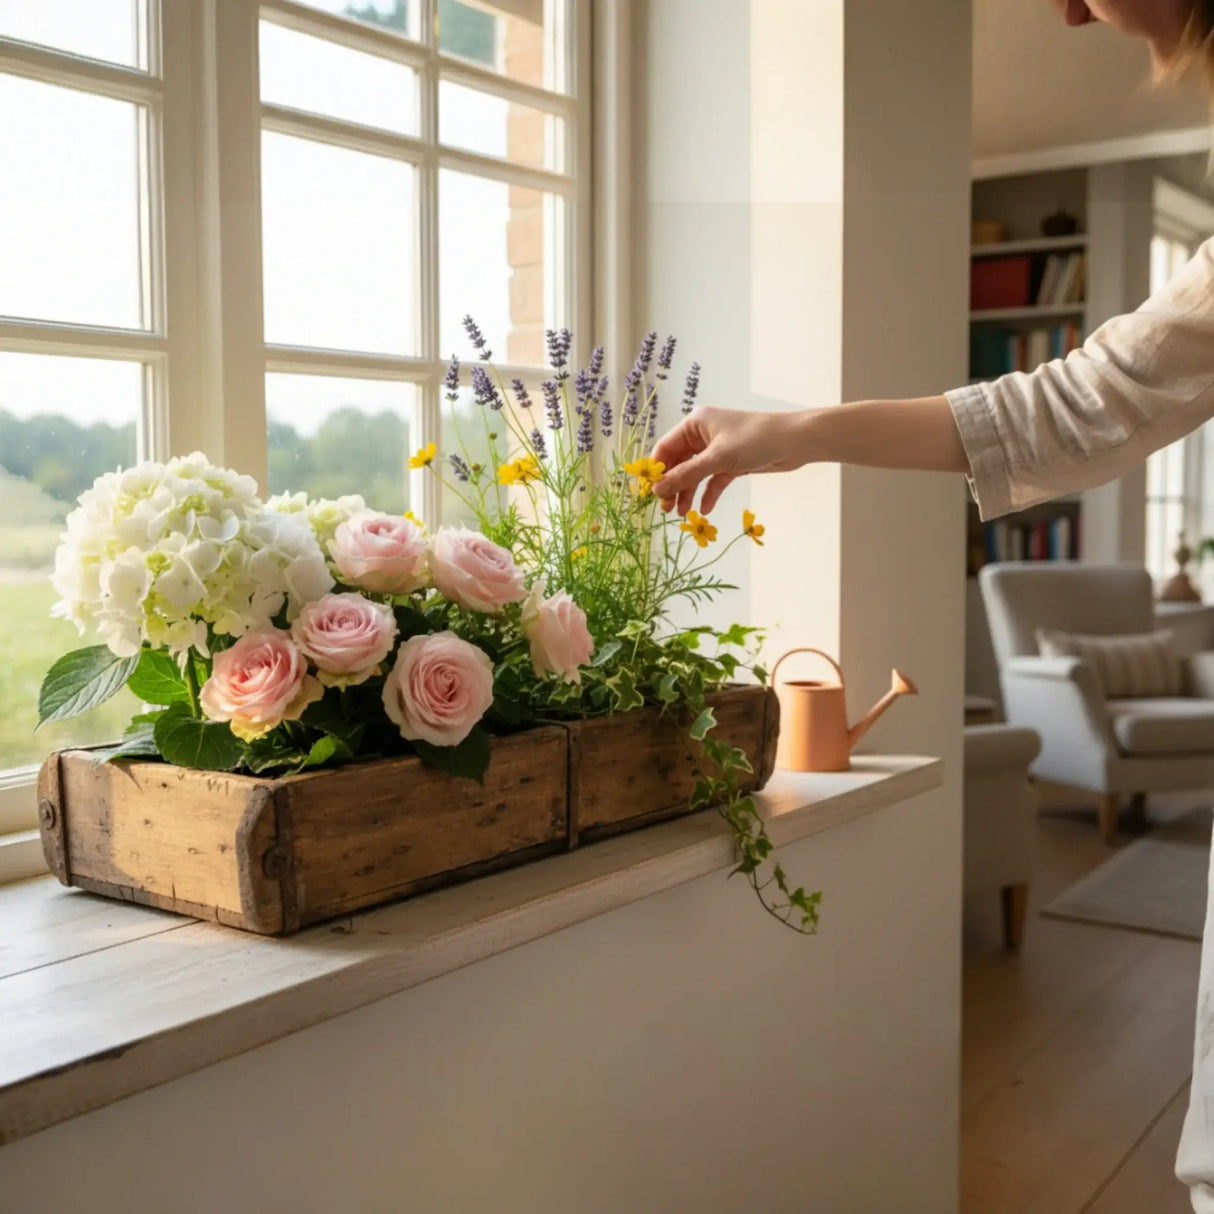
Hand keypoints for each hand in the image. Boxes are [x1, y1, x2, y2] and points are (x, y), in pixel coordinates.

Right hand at [651, 406, 812, 515]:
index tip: (650, 493)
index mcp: (695, 424)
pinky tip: (705, 509)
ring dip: (688, 493)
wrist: (795, 442)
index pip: (666, 448)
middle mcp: (703, 435)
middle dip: (672, 486)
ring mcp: (718, 450)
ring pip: (695, 474)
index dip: (657, 470)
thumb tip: (658, 489)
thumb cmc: (755, 440)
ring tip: (684, 514)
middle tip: (666, 509)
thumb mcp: (717, 459)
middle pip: (678, 463)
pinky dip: (708, 493)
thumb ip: (686, 475)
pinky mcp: (732, 463)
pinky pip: (713, 480)